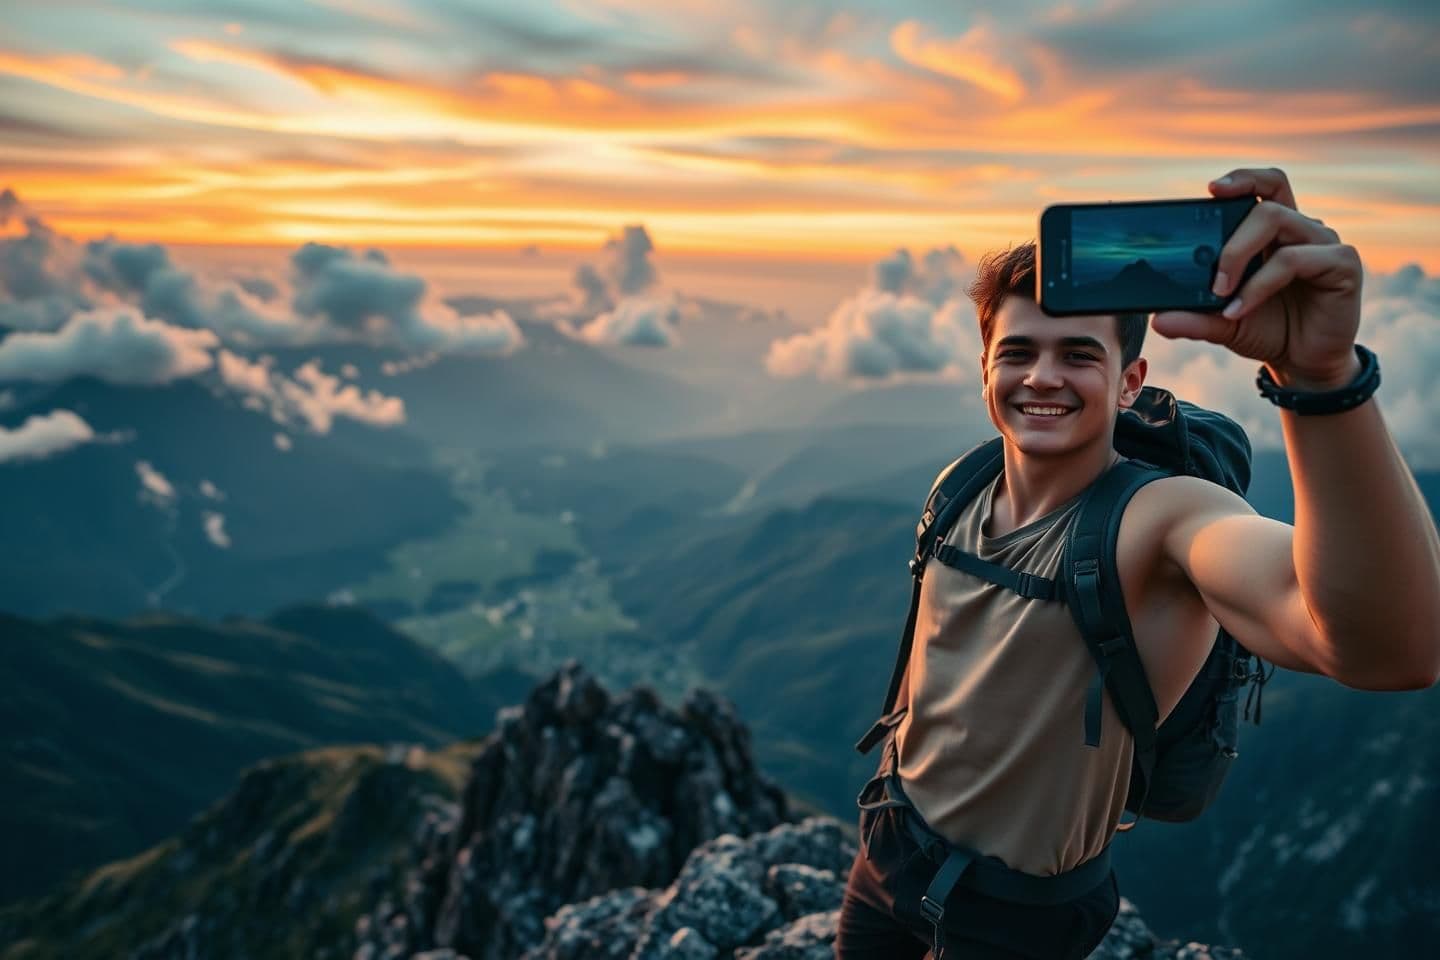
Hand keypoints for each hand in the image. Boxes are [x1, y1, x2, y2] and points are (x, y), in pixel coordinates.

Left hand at [1150, 168, 1362, 389]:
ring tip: (1221, 295)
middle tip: (1211, 276)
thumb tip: (1157, 320)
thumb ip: (1193, 317)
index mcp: (1275, 232)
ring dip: (1239, 256)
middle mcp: (1302, 230)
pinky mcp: (1343, 264)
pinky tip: (1241, 308)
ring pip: (1278, 221)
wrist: (1304, 363)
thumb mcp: (1222, 324)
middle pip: (1266, 203)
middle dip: (1230, 238)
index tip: (1212, 189)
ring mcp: (1325, 244)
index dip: (1242, 179)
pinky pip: (1294, 259)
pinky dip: (1260, 283)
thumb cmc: (1267, 331)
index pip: (1263, 187)